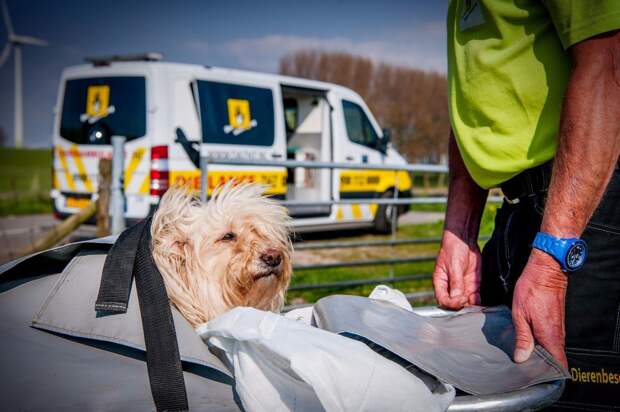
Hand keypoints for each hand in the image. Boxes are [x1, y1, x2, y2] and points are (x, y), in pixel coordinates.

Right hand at [433, 230, 481, 308]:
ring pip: (465, 303)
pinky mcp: (472, 285)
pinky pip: (475, 297)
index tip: (461, 300)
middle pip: (454, 304)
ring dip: (471, 306)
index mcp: (441, 283)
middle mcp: (450, 288)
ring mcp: (462, 287)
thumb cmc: (453, 249)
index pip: (443, 299)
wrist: (464, 240)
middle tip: (470, 303)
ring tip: (477, 306)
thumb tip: (457, 298)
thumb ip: (456, 282)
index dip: (451, 303)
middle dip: (462, 307)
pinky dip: (478, 302)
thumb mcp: (454, 265)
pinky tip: (482, 303)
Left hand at [512, 249, 567, 367]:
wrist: (545, 271)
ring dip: (538, 353)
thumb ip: (522, 338)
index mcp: (550, 337)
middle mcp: (557, 335)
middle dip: (539, 365)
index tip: (533, 377)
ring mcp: (557, 328)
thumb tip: (521, 358)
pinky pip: (548, 338)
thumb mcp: (520, 315)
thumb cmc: (532, 289)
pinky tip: (525, 341)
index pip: (557, 364)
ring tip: (520, 355)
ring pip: (550, 348)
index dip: (547, 373)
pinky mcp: (554, 321)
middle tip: (521, 367)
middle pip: (552, 358)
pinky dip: (539, 343)